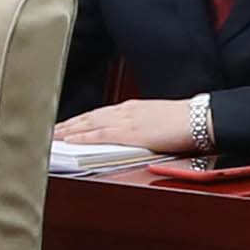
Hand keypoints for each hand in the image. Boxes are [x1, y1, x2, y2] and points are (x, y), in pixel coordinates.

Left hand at [57, 98, 209, 157]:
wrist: (201, 118)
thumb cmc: (185, 122)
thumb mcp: (158, 122)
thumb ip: (141, 128)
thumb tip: (131, 137)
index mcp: (132, 108)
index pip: (98, 114)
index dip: (79, 121)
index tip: (65, 126)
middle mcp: (125, 111)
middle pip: (88, 117)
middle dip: (67, 124)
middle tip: (48, 131)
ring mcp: (127, 121)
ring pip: (88, 124)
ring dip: (68, 130)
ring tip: (51, 137)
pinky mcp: (131, 132)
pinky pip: (100, 135)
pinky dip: (81, 137)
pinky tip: (69, 141)